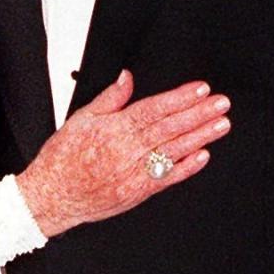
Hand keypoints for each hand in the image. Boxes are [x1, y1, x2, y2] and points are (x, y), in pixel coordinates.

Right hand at [17, 71, 229, 236]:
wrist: (52, 195)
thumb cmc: (63, 157)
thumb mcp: (81, 118)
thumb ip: (109, 98)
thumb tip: (127, 78)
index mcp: (113, 130)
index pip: (153, 109)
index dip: (179, 99)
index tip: (200, 90)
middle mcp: (125, 152)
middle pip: (168, 129)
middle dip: (198, 115)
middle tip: (221, 104)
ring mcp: (133, 174)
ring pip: (172, 152)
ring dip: (200, 137)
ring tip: (221, 124)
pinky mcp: (136, 192)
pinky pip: (165, 179)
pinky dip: (186, 168)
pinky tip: (203, 156)